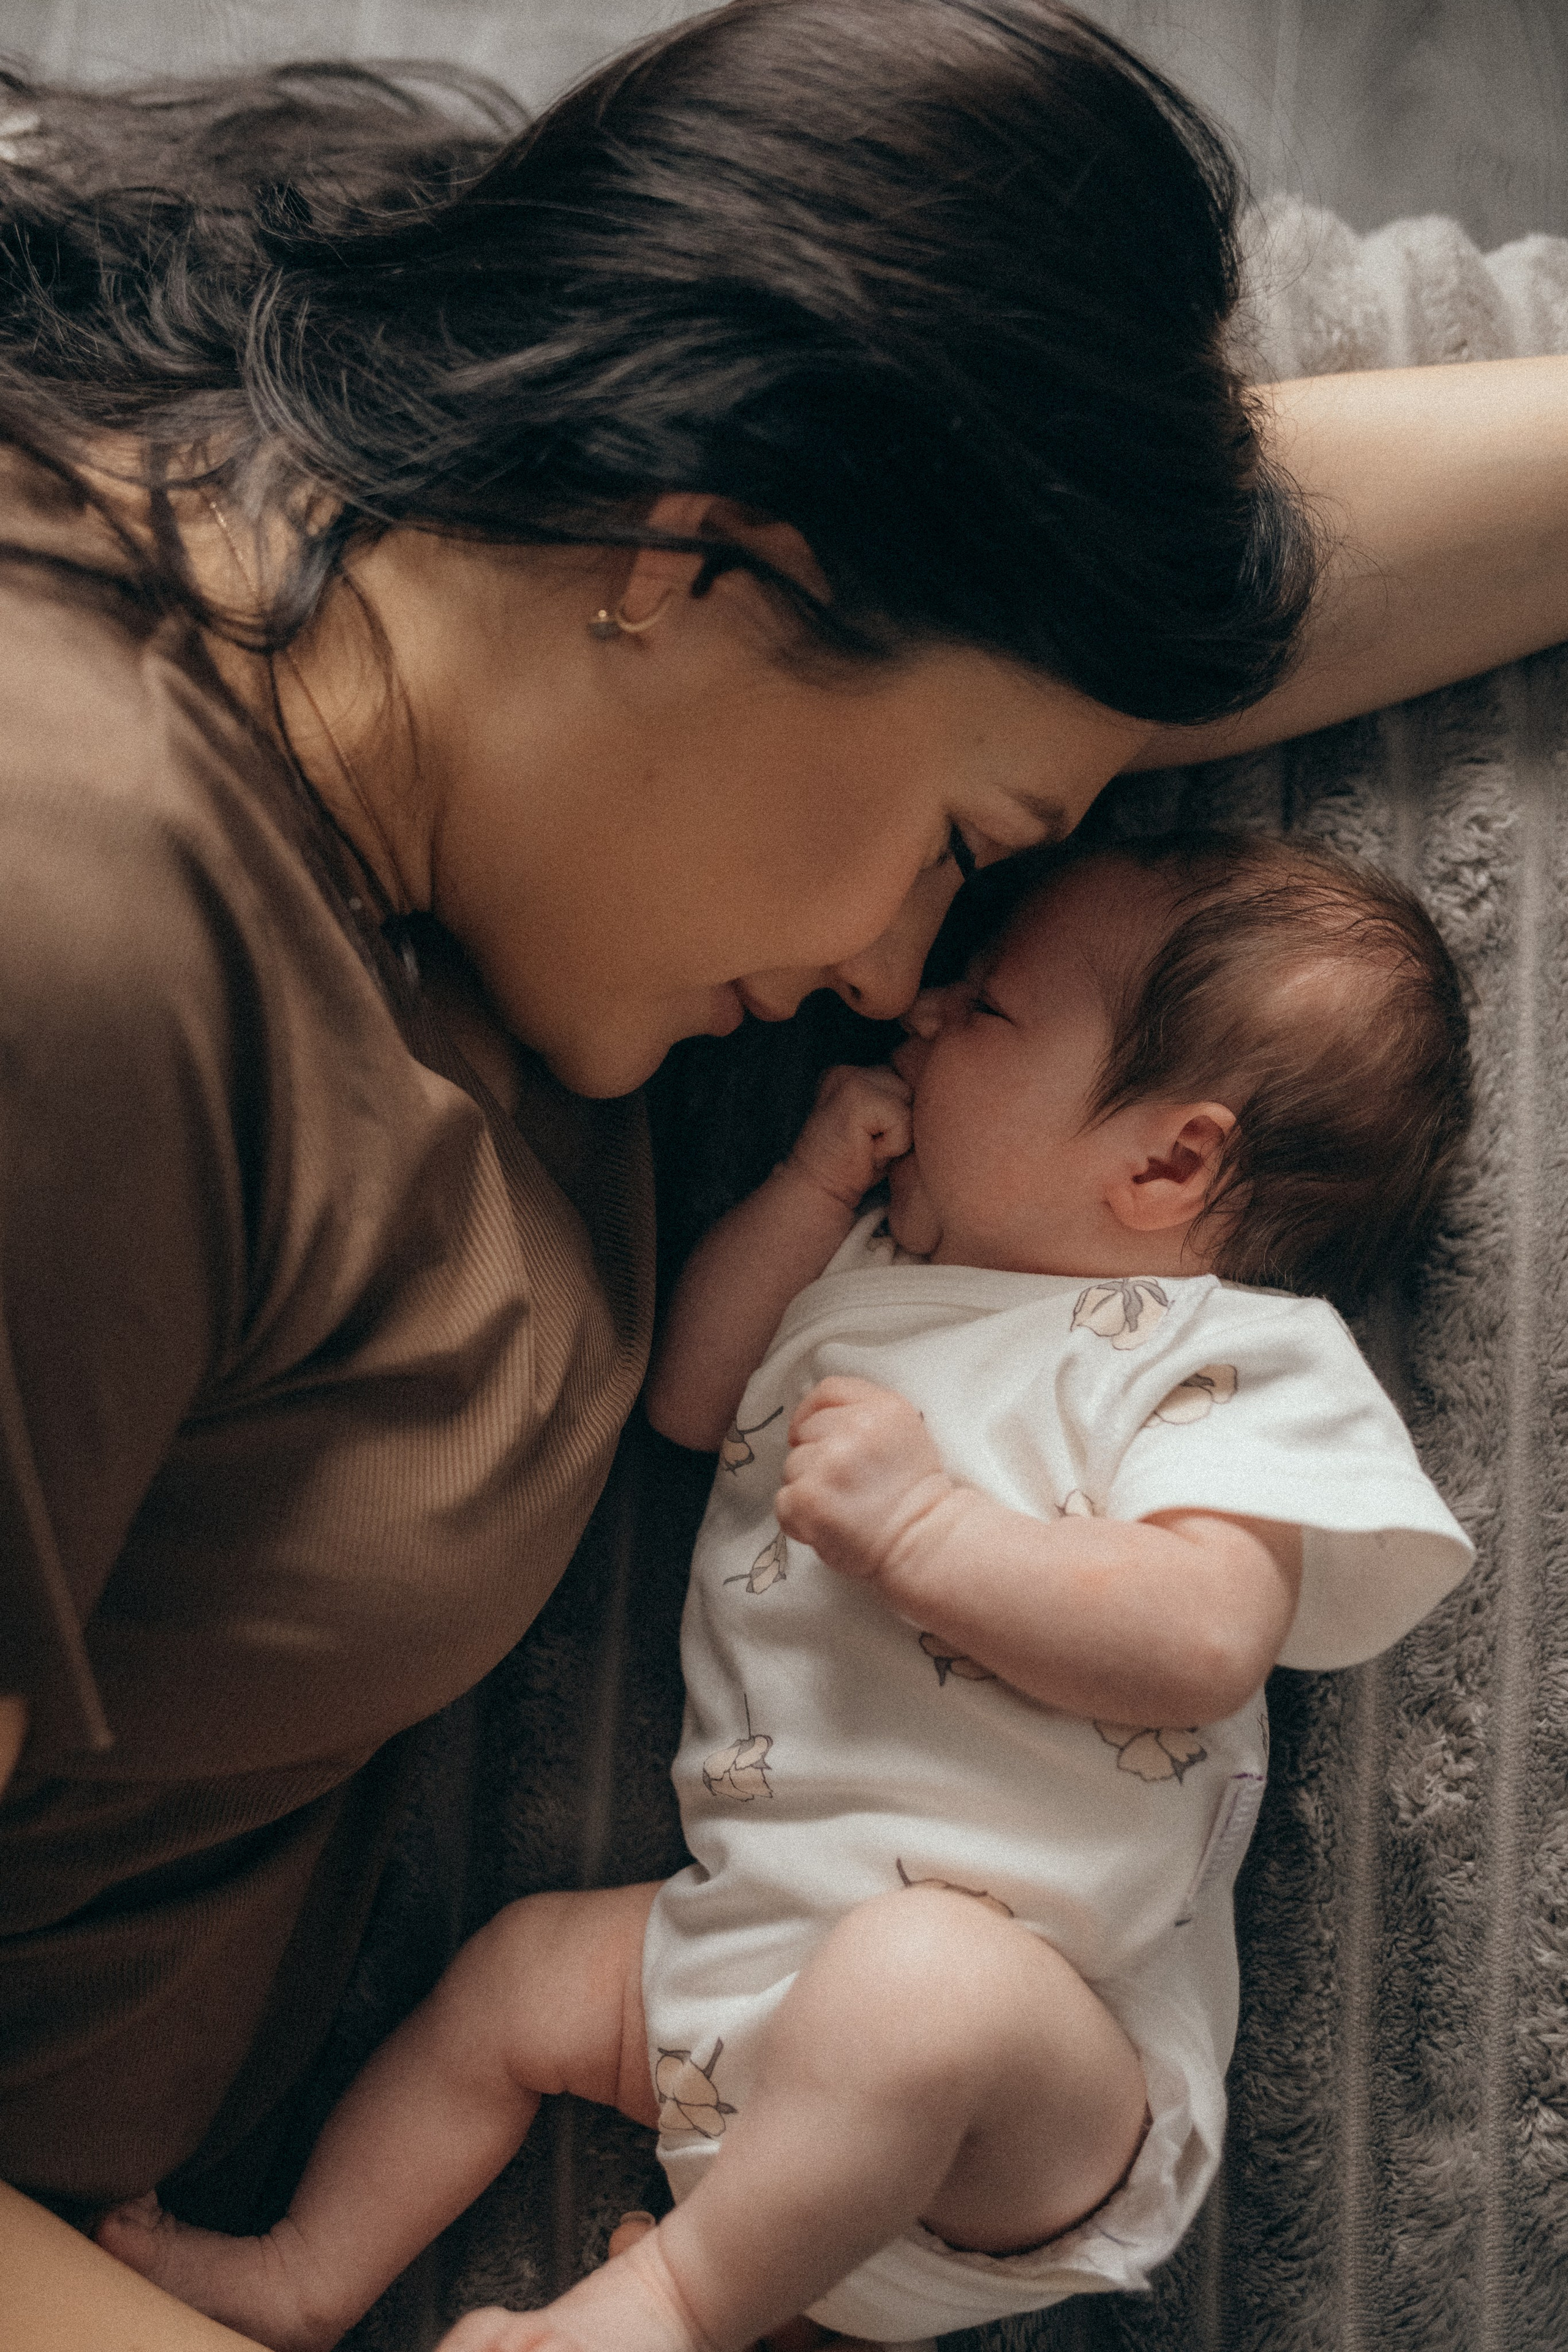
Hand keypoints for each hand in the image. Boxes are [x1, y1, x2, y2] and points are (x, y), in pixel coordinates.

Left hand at [776, 1375, 951, 1582]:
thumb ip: (864, 1413)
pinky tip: (827, 1526)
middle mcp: (855, 1428)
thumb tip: (812, 1417)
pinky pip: (783, 1501)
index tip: (812, 1435)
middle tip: (844, 1486)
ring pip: (792, 1467)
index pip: (827, 1390)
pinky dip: (798, 1519)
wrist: (924, 1543)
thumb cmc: (912, 1495)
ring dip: (808, 1489)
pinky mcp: (809, 1498)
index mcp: (882, 1407)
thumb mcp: (903, 1433)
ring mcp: (829, 1463)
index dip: (811, 1413)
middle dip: (815, 1457)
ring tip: (841, 1508)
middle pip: (805, 1431)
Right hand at [784, 1065, 911, 1210]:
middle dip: (900, 1123)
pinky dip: (894, 1144)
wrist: (819, 1191)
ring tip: (870, 1148)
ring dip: (899, 1134)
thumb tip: (932, 1093)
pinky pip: (903, 1119)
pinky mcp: (857, 1097)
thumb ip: (893, 1102)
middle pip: (909, 1089)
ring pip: (910, 1102)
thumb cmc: (852, 1165)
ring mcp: (850, 1080)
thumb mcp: (876, 1125)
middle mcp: (847, 1071)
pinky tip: (869, 1152)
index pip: (901, 1082)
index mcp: (849, 1074)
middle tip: (870, 1145)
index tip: (869, 1139)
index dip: (896, 1118)